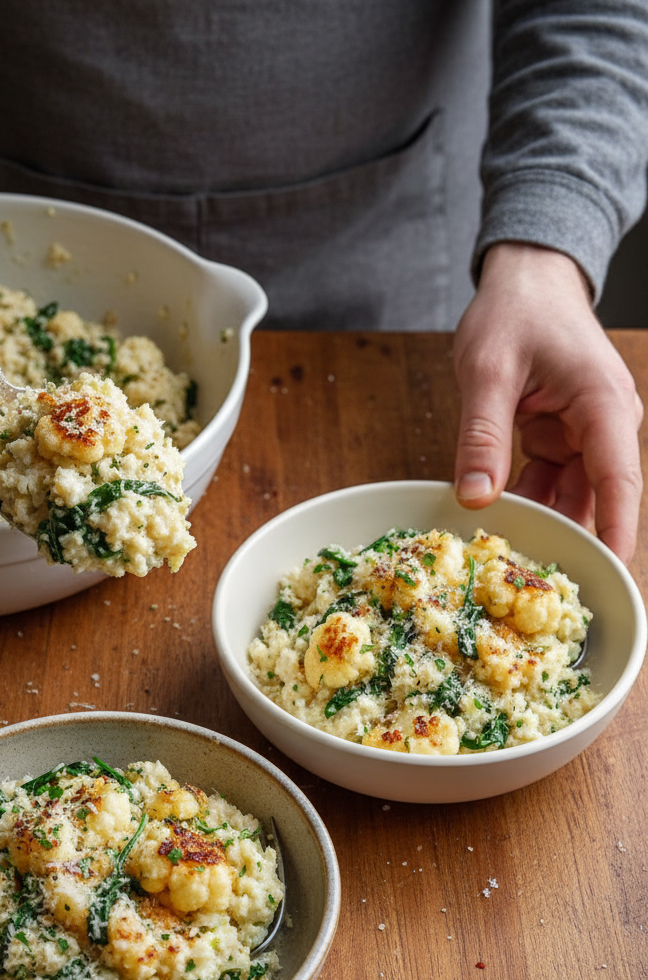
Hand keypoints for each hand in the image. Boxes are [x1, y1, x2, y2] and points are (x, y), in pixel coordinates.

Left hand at [453, 242, 642, 563]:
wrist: (526, 279)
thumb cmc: (515, 310)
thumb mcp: (487, 372)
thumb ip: (482, 436)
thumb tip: (475, 497)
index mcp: (604, 405)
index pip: (619, 480)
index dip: (616, 530)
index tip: (611, 572)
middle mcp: (606, 424)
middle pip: (596, 497)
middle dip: (567, 537)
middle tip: (532, 584)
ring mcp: (587, 434)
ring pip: (570, 495)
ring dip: (541, 520)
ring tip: (506, 559)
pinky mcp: (565, 438)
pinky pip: (550, 482)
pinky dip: (527, 501)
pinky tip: (499, 522)